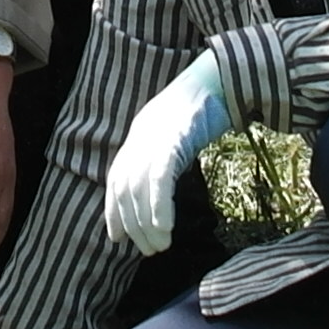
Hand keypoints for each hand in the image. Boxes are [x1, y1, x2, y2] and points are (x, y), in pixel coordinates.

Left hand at [101, 54, 230, 254]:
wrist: (214, 78)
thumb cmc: (198, 110)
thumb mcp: (172, 135)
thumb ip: (160, 158)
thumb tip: (157, 189)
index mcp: (137, 139)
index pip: (116, 182)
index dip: (114, 212)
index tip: (118, 238)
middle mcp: (139, 140)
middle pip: (126, 190)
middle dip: (133, 224)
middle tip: (148, 250)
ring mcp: (153, 140)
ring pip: (141, 189)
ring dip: (147, 223)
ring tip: (159, 246)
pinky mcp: (172, 141)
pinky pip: (160, 179)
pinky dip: (159, 206)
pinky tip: (164, 228)